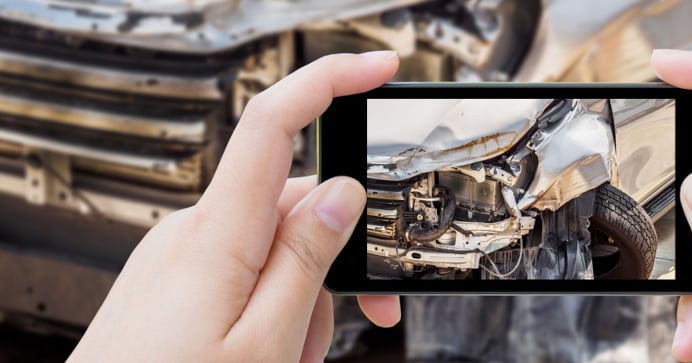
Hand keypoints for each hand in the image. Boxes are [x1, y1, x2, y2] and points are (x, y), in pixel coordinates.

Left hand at [69, 51, 401, 361]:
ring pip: (276, 248)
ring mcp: (180, 253)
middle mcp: (193, 231)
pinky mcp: (175, 276)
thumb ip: (307, 259)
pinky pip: (245, 269)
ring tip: (294, 358)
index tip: (379, 69)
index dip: (331, 81)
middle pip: (295, 207)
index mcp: (217, 235)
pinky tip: (271, 351)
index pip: (276, 124)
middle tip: (365, 319)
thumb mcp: (266, 341)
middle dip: (337, 259)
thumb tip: (341, 192)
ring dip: (306, 298)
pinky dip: (274, 304)